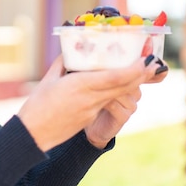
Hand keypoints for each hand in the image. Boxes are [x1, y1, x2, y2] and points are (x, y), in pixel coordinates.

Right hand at [16, 55, 162, 151]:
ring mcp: (91, 110)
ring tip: (141, 72)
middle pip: (122, 86)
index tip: (146, 59)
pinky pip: (106, 101)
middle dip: (140, 75)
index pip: (114, 77)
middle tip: (152, 62)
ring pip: (118, 95)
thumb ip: (63, 64)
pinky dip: (115, 92)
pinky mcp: (89, 117)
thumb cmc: (37, 104)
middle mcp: (90, 98)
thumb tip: (71, 52)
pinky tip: (117, 85)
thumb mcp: (49, 79)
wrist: (34, 133)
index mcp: (79, 85)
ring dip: (131, 83)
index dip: (134, 69)